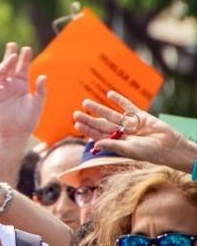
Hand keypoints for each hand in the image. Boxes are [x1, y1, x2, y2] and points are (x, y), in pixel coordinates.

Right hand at [0, 42, 45, 139]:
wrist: (16, 133)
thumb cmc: (28, 120)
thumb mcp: (38, 104)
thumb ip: (40, 91)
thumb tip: (43, 76)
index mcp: (22, 86)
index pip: (22, 69)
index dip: (24, 59)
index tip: (26, 48)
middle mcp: (11, 85)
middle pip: (10, 67)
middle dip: (11, 56)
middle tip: (13, 44)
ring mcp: (2, 89)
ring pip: (2, 72)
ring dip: (5, 63)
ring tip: (11, 55)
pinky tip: (3, 67)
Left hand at [74, 92, 196, 172]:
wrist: (170, 146)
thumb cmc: (150, 152)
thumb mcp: (129, 149)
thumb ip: (112, 145)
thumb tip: (95, 145)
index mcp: (118, 142)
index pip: (99, 135)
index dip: (88, 129)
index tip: (77, 123)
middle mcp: (122, 133)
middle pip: (102, 124)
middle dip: (89, 119)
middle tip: (75, 113)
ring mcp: (130, 124)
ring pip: (111, 114)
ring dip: (99, 108)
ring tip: (85, 102)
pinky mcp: (140, 116)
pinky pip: (128, 106)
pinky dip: (119, 99)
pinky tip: (109, 93)